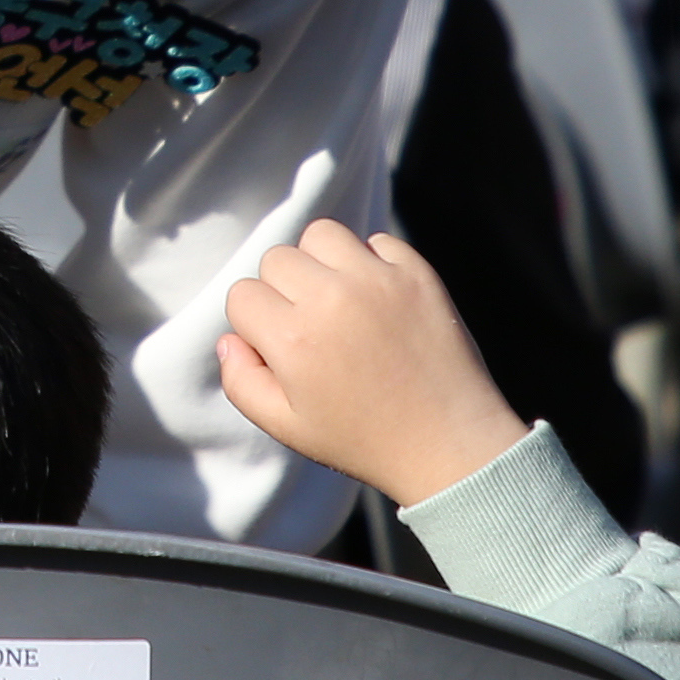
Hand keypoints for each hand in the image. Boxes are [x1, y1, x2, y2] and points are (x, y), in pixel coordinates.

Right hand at [218, 220, 528, 504]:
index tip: (280, 347)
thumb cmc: (364, 440)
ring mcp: (378, 280)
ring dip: (321, 261)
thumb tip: (230, 339)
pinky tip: (378, 300)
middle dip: (283, 289)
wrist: (448, 444)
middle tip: (311, 326)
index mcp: (293, 339)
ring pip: (321, 234)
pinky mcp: (417, 273)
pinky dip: (371, 262)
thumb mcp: (287, 427)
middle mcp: (331, 298)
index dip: (254, 322)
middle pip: (277, 258)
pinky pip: (376, 241)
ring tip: (338, 299)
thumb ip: (241, 382)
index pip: (243, 294)